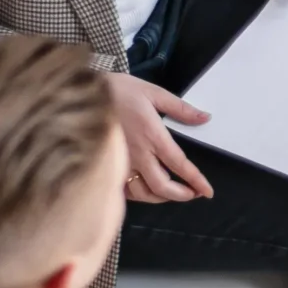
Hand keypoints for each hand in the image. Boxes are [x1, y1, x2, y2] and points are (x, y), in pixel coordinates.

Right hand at [108, 72, 214, 202]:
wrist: (79, 92)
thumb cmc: (116, 90)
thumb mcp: (152, 92)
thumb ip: (181, 108)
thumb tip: (204, 118)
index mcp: (152, 136)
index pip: (180, 165)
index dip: (196, 181)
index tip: (207, 191)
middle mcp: (137, 154)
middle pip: (162, 187)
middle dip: (181, 195)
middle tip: (192, 194)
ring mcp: (119, 163)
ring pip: (142, 193)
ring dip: (160, 197)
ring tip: (171, 193)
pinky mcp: (105, 166)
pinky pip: (122, 190)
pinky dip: (136, 195)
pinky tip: (144, 191)